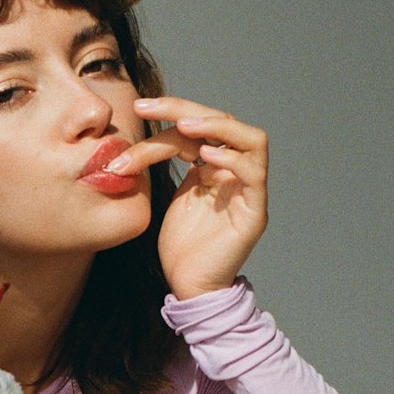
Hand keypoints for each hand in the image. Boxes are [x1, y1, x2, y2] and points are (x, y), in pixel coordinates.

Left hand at [108, 96, 268, 298]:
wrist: (189, 286)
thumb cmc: (180, 245)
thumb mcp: (167, 193)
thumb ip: (166, 163)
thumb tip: (139, 132)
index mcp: (212, 165)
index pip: (198, 125)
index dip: (170, 110)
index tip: (138, 107)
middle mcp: (235, 171)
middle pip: (223, 121)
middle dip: (184, 108)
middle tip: (149, 108)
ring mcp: (248, 190)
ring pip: (252, 139)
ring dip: (216, 125)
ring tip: (184, 126)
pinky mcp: (254, 212)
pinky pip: (254, 174)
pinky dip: (232, 159)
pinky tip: (205, 157)